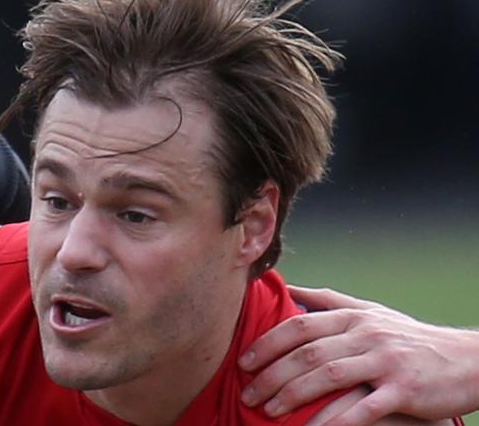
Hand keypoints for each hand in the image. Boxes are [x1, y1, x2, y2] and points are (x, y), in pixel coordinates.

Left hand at [239, 285, 478, 423]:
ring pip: (329, 376)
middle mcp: (365, 334)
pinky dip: (334, 421)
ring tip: (268, 412)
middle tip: (248, 393)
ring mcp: (385, 361)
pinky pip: (363, 408)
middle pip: (308, 352)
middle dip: (272, 374)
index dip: (268, 342)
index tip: (244, 360)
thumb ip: (327, 300)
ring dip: (293, 396)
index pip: (300, 325)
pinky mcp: (404, 390)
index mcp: (353, 316)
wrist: (466, 359)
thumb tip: (288, 288)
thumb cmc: (406, 336)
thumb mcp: (369, 311)